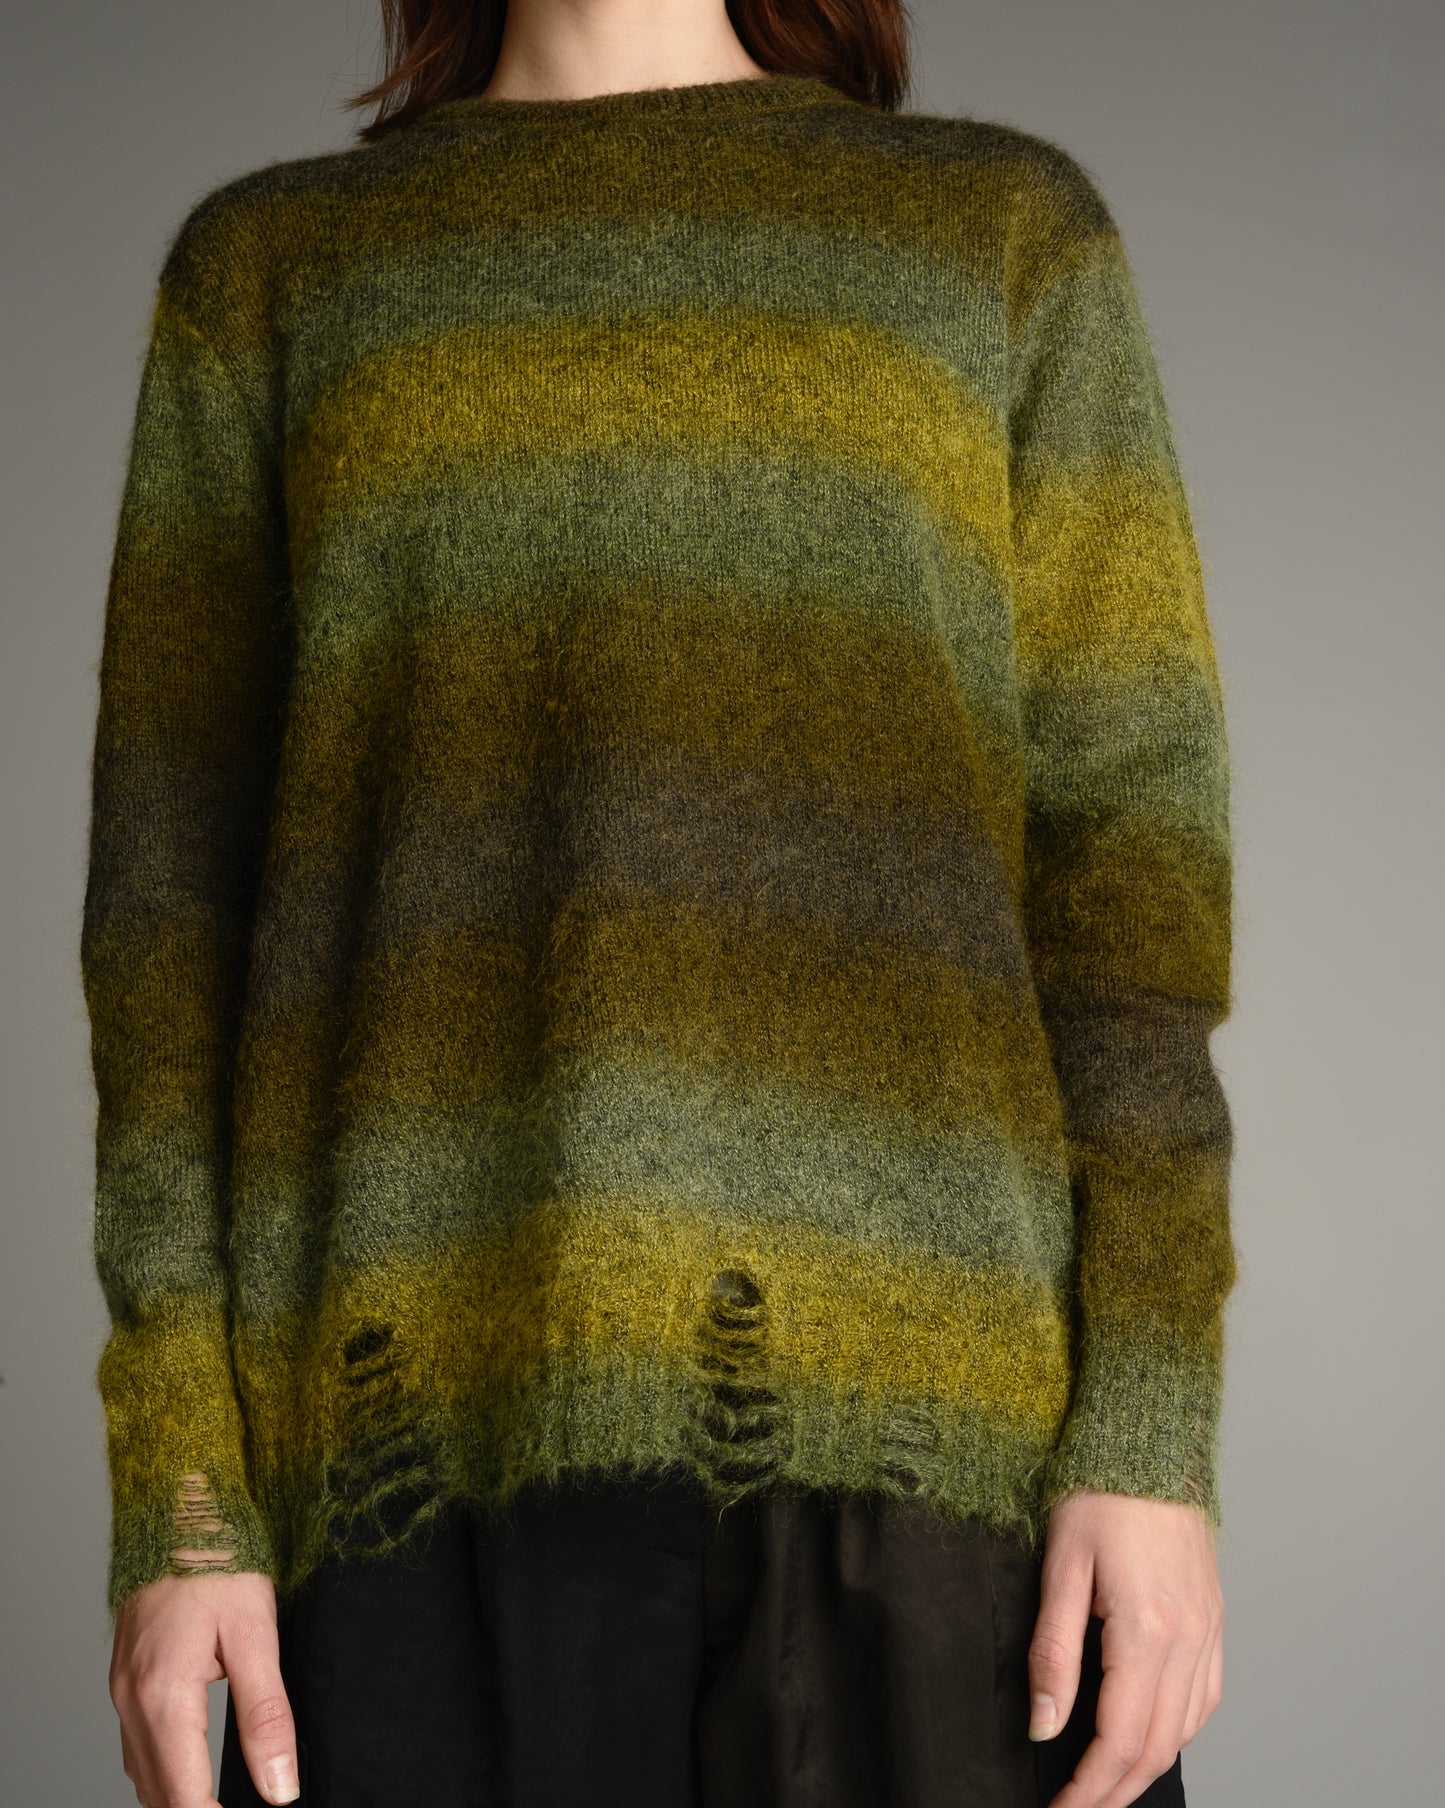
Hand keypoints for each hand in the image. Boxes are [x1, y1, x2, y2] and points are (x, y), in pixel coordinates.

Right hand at [109, 1566, 298, 1807]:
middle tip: (238, 1807)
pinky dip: (161, 1766)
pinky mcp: (123, 1675)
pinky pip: (135, 1742)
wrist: (181, 1509)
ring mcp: (120, 1688)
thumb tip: (279, 1786)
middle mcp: (131, 1700)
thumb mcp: (256, 1635)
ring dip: (175, 1795)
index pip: (184, 1796)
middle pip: (157, 1792)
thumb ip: (266, 1716)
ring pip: (141, 1771)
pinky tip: (188, 1763)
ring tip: (218, 1798)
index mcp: (164, 1696)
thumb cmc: (222, 1560)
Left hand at [1028, 1488, 1223, 1807]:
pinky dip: (1177, 1732)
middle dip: (1115, 1792)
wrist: (1147, 1446)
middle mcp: (1188, 1640)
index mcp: (1147, 1631)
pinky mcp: (1214, 1621)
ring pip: (1185, 1731)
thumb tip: (1043, 1725)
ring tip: (1105, 1785)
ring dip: (1145, 1768)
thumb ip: (1052, 1652)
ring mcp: (1208, 1632)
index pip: (1118, 1739)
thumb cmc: (1098, 1495)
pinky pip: (1204, 1699)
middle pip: (1156, 1748)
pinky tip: (1151, 1735)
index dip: (1088, 1788)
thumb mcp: (1059, 1568)